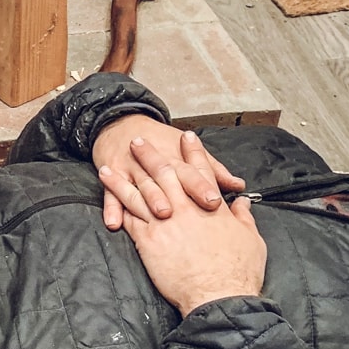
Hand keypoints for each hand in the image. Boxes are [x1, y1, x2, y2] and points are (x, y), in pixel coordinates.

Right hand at [92, 115, 244, 229]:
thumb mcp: (185, 152)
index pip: (191, 173)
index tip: (214, 201)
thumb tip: (239, 185)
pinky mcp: (113, 176)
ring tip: (160, 212)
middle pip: (167, 178)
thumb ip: (213, 171)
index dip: (202, 187)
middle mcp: (155, 163)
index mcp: (176, 158)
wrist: (122, 125)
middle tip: (188, 209)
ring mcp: (132, 169)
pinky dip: (111, 209)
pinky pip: (110, 196)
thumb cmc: (160, 142)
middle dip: (177, 194)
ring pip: (140, 186)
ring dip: (149, 198)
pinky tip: (114, 223)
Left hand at [99, 139, 265, 315]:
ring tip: (108, 166)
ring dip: (122, 177)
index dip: (193, 151)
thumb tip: (243, 203)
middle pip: (164, 172)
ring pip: (138, 192)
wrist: (218, 295)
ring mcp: (164, 221)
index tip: (186, 137)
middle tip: (138, 140)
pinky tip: (108, 199)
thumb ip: (244, 217)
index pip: (201, 169)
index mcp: (210, 203)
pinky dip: (117, 205)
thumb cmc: (239, 270)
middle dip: (150, 154)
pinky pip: (129, 217)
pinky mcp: (149, 239)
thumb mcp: (251, 239)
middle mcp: (185, 206)